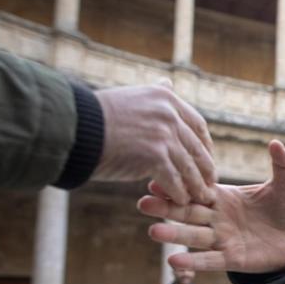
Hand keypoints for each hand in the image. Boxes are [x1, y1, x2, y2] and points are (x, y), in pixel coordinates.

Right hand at [93, 80, 215, 205]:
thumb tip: (168, 82)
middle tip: (210, 181)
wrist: (74, 128)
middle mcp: (168, 114)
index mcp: (165, 98)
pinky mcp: (155, 155)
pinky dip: (179, 192)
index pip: (197, 124)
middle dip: (205, 167)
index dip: (205, 143)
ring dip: (196, 185)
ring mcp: (163, 134)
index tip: (207, 156)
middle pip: (196, 146)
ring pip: (188, 166)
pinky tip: (180, 201)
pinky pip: (174, 179)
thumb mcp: (133, 96)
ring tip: (201, 197)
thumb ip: (154, 95)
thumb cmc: (96, 117)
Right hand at [138, 140, 284, 273]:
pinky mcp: (232, 259)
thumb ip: (282, 164)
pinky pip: (210, 260)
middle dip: (166, 208)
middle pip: (187, 212)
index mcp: (224, 197)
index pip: (196, 189)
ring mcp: (222, 239)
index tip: (156, 179)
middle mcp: (217, 218)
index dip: (179, 185)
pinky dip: (193, 261)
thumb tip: (277, 142)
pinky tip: (174, 260)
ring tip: (153, 232)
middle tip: (143, 204)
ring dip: (174, 234)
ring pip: (194, 236)